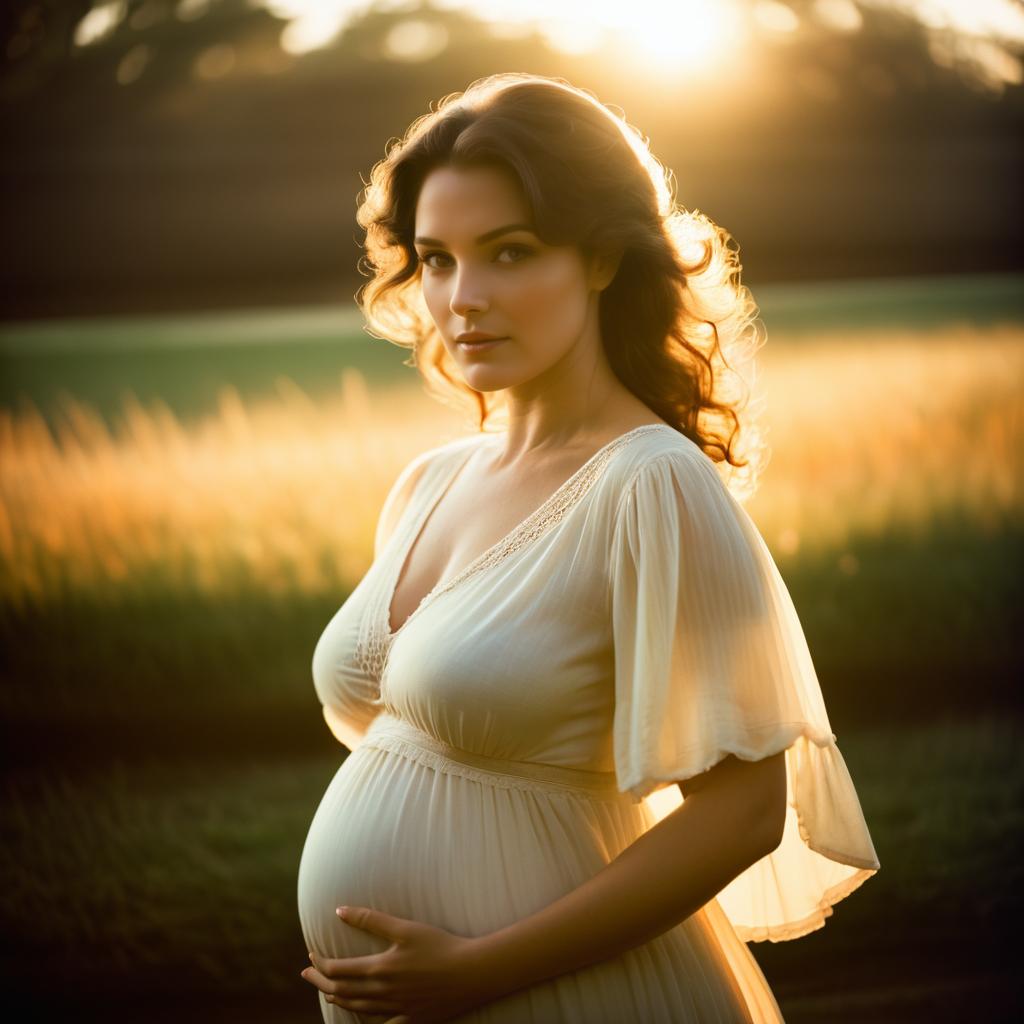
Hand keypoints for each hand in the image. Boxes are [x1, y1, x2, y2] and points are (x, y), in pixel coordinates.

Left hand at [301, 905, 497, 1022]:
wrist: (471, 973)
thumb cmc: (440, 945)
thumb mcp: (405, 928)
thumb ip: (371, 919)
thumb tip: (339, 911)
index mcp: (379, 969)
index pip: (337, 970)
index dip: (320, 963)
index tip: (311, 953)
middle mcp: (382, 993)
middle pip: (341, 991)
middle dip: (320, 981)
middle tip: (307, 974)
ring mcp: (395, 1009)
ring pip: (356, 1009)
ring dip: (337, 998)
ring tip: (328, 991)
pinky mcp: (410, 1019)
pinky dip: (365, 1020)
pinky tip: (360, 1016)